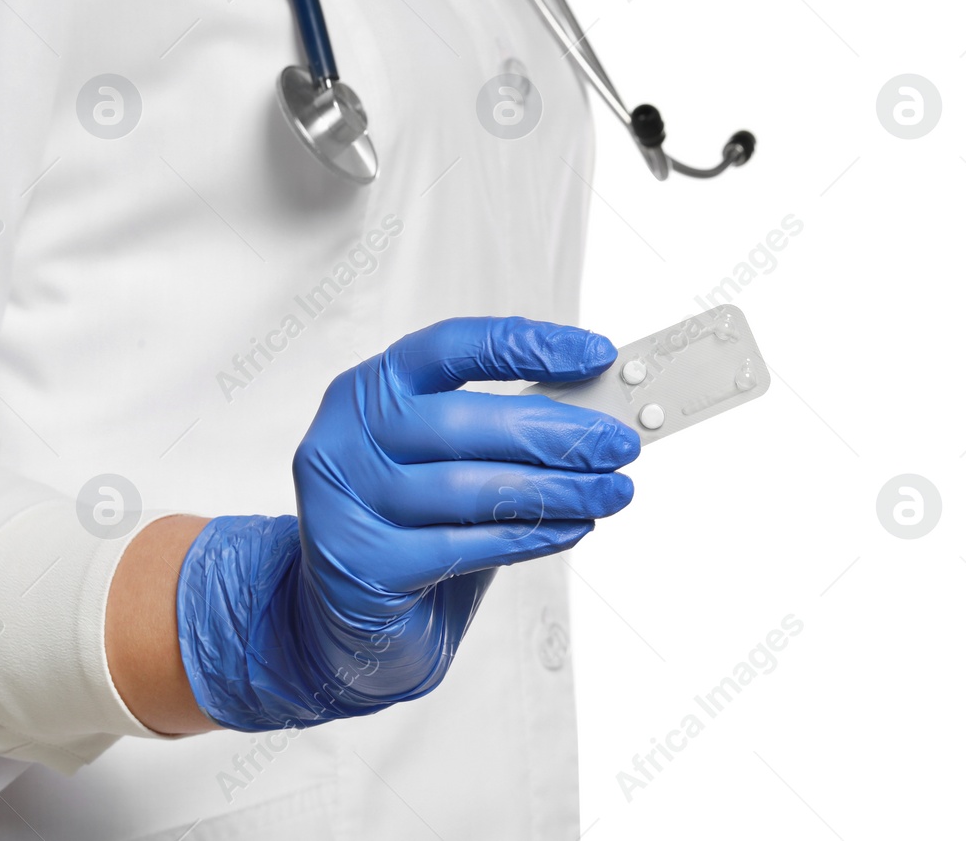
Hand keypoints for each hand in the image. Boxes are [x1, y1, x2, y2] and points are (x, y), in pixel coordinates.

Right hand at [176, 317, 639, 730]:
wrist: (346, 619)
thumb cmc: (414, 524)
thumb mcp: (451, 461)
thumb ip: (506, 432)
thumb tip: (599, 415)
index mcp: (370, 388)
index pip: (453, 347)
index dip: (528, 346)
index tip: (599, 356)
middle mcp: (343, 436)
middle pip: (464, 421)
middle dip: (558, 433)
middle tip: (622, 445)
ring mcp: (344, 502)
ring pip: (471, 489)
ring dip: (558, 491)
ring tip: (614, 493)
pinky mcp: (360, 565)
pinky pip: (464, 546)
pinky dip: (531, 537)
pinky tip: (574, 529)